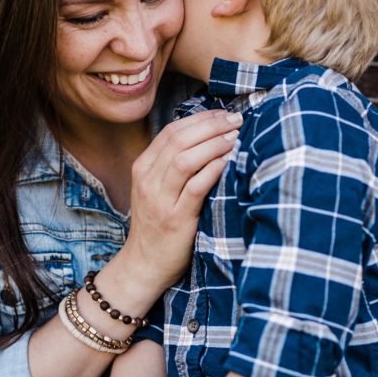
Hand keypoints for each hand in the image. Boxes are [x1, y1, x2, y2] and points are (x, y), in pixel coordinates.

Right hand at [119, 108, 241, 293]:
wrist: (145, 263)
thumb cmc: (158, 223)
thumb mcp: (156, 188)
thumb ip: (173, 164)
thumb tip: (207, 136)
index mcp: (142, 167)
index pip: (171, 131)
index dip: (200, 118)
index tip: (223, 113)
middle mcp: (147, 179)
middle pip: (178, 139)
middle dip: (210, 125)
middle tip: (235, 119)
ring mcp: (159, 199)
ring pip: (185, 158)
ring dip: (214, 143)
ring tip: (235, 136)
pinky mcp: (175, 218)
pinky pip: (195, 186)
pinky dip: (213, 169)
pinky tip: (228, 160)